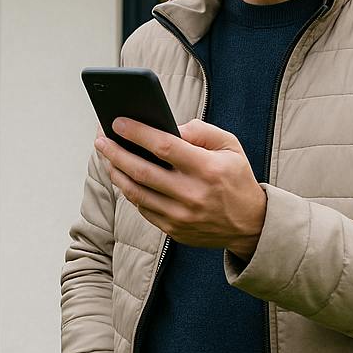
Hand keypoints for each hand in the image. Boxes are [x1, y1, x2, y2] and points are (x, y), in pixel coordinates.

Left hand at [94, 117, 265, 258]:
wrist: (250, 224)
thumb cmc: (235, 178)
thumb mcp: (229, 146)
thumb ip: (200, 131)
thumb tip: (166, 127)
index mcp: (208, 169)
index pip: (164, 147)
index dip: (137, 133)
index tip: (117, 122)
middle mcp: (192, 194)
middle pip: (142, 171)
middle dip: (116, 153)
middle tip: (101, 140)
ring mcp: (181, 216)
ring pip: (137, 192)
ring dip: (117, 173)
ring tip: (107, 157)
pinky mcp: (174, 230)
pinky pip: (143, 208)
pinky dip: (131, 191)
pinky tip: (124, 177)